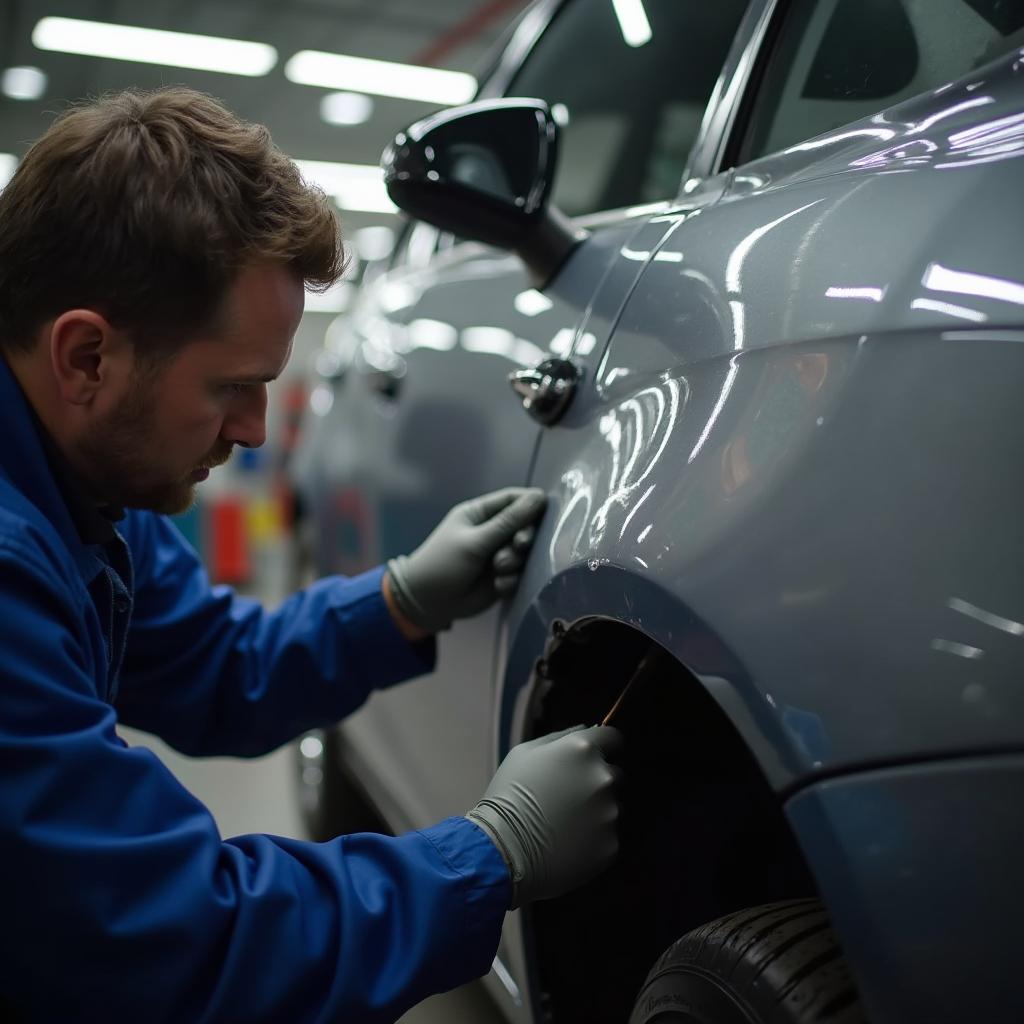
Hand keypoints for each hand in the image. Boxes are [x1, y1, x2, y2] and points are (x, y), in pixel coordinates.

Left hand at [385, 487, 545, 632]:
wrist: (428, 603)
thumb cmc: (444, 564)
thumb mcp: (475, 541)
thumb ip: (508, 522)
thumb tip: (539, 497)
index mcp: (480, 514)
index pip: (513, 500)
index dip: (531, 503)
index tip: (548, 510)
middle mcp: (492, 532)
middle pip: (524, 526)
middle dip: (524, 536)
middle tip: (519, 545)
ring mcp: (498, 554)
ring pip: (524, 553)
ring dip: (515, 561)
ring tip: (499, 569)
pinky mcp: (503, 576)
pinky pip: (520, 574)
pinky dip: (512, 579)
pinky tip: (498, 586)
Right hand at [466, 725, 622, 908]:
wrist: (503, 848)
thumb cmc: (509, 795)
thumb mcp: (524, 753)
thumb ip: (560, 737)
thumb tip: (586, 730)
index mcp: (583, 750)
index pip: (614, 738)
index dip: (605, 746)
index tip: (597, 757)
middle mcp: (603, 778)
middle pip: (615, 775)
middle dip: (597, 782)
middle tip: (569, 797)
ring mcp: (609, 814)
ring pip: (612, 807)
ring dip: (597, 811)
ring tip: (565, 823)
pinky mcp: (610, 845)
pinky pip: (607, 837)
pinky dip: (593, 839)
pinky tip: (568, 842)